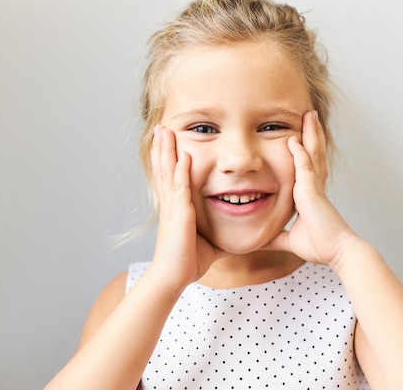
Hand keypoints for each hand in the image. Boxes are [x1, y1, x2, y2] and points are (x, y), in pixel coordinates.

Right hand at [149, 125, 225, 289]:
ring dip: (166, 151)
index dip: (168, 157)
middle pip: (164, 167)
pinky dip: (180, 172)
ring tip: (164, 131)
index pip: (170, 175)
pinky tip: (183, 157)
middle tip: (161, 126)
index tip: (168, 140)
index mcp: (176, 206)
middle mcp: (171, 203)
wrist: (174, 276)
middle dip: (163, 146)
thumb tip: (241, 232)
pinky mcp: (178, 215)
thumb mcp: (210, 239)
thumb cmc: (189, 260)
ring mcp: (173, 207)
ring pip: (167, 172)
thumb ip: (222, 230)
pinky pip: (179, 189)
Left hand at [263, 111, 358, 267]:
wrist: (338, 251)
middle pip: (313, 153)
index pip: (308, 165)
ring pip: (312, 153)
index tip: (300, 136)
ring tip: (309, 115)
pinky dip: (299, 152)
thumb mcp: (290, 240)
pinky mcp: (311, 191)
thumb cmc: (321, 246)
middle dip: (311, 134)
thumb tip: (261, 241)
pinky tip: (293, 139)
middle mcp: (314, 186)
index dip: (305, 150)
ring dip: (310, 133)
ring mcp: (314, 187)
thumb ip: (276, 237)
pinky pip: (305, 166)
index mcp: (310, 194)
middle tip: (309, 116)